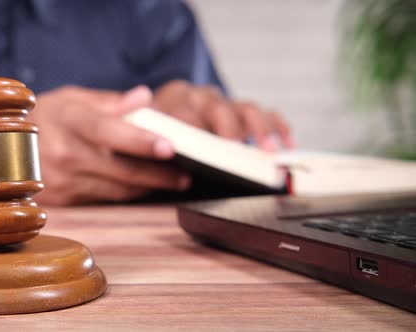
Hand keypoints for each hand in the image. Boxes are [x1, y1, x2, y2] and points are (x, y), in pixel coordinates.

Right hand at [28, 86, 189, 204]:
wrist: (5, 144)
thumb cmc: (48, 115)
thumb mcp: (74, 98)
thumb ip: (111, 102)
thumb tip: (145, 99)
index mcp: (67, 119)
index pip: (108, 132)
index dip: (140, 141)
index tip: (170, 147)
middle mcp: (62, 152)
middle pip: (119, 168)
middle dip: (158, 173)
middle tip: (187, 172)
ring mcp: (61, 180)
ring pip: (116, 188)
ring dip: (148, 185)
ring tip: (175, 180)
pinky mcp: (63, 199)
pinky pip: (105, 197)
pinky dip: (128, 192)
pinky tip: (145, 185)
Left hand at [152, 80, 294, 150]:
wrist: (157, 119)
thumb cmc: (152, 136)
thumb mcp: (145, 140)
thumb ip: (151, 147)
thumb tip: (165, 156)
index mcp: (172, 99)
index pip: (183, 112)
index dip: (191, 130)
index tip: (200, 149)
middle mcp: (200, 96)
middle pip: (218, 108)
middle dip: (228, 130)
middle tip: (234, 150)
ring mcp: (223, 102)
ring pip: (245, 109)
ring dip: (258, 129)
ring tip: (268, 151)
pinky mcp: (241, 111)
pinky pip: (265, 114)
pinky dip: (278, 127)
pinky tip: (289, 144)